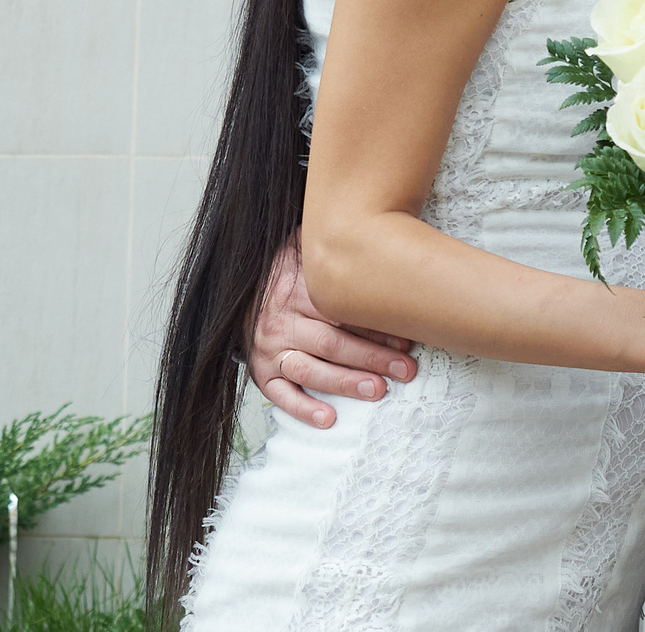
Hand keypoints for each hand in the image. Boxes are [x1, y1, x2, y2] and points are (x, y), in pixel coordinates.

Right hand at [246, 242, 416, 429]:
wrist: (239, 290)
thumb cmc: (286, 268)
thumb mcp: (303, 247)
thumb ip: (331, 244)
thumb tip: (376, 227)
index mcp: (297, 289)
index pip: (340, 311)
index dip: (375, 325)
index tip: (406, 337)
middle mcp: (283, 321)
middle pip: (332, 342)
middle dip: (372, 357)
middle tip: (405, 369)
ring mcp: (270, 348)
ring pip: (311, 368)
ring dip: (345, 381)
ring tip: (377, 390)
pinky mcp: (261, 372)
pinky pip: (281, 394)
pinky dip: (303, 408)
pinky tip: (328, 418)